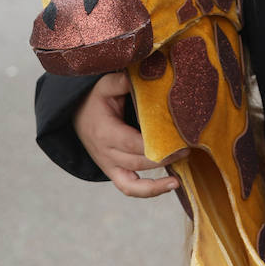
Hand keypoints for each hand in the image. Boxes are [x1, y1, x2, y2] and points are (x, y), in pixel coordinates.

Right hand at [74, 71, 187, 197]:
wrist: (76, 115)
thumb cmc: (95, 99)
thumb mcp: (105, 85)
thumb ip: (122, 81)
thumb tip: (142, 74)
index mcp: (104, 132)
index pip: (133, 144)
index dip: (157, 145)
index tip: (180, 140)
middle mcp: (105, 153)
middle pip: (137, 162)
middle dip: (163, 159)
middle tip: (188, 150)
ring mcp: (109, 166)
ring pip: (132, 182)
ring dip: (157, 183)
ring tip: (178, 179)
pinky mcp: (113, 172)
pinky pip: (129, 189)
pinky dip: (148, 192)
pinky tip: (171, 185)